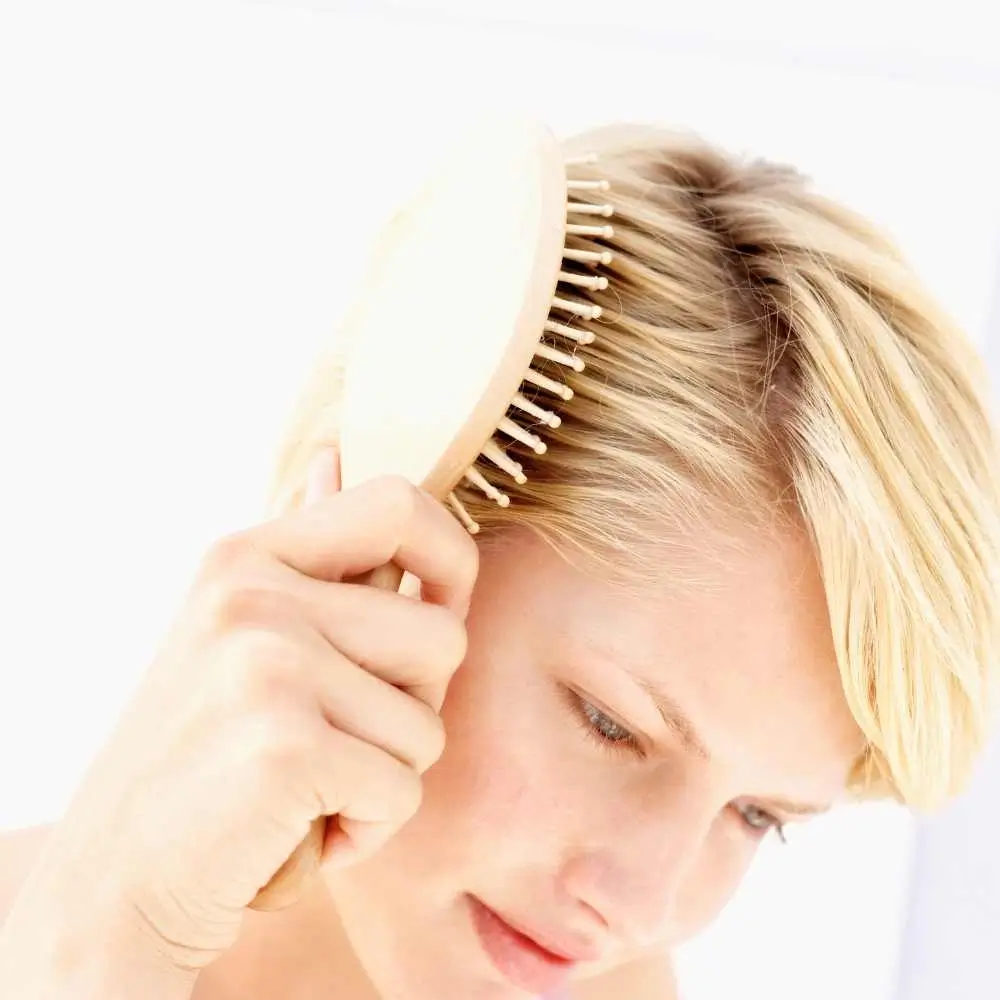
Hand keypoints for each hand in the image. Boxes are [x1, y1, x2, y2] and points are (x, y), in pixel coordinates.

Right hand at [31, 454, 477, 975]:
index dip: (452, 561)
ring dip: (386, 776)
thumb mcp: (238, 636)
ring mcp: (266, 665)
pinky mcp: (284, 747)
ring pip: (429, 724)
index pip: (399, 504)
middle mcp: (253, 595)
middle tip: (340, 739)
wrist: (115, 882)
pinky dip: (367, 829)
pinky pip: (402, 791)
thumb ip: (305, 558)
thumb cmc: (200, 756)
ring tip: (310, 787)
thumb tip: (335, 457)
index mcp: (248, 557)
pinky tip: (303, 830)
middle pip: (442, 635)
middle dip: (415, 706)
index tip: (438, 612)